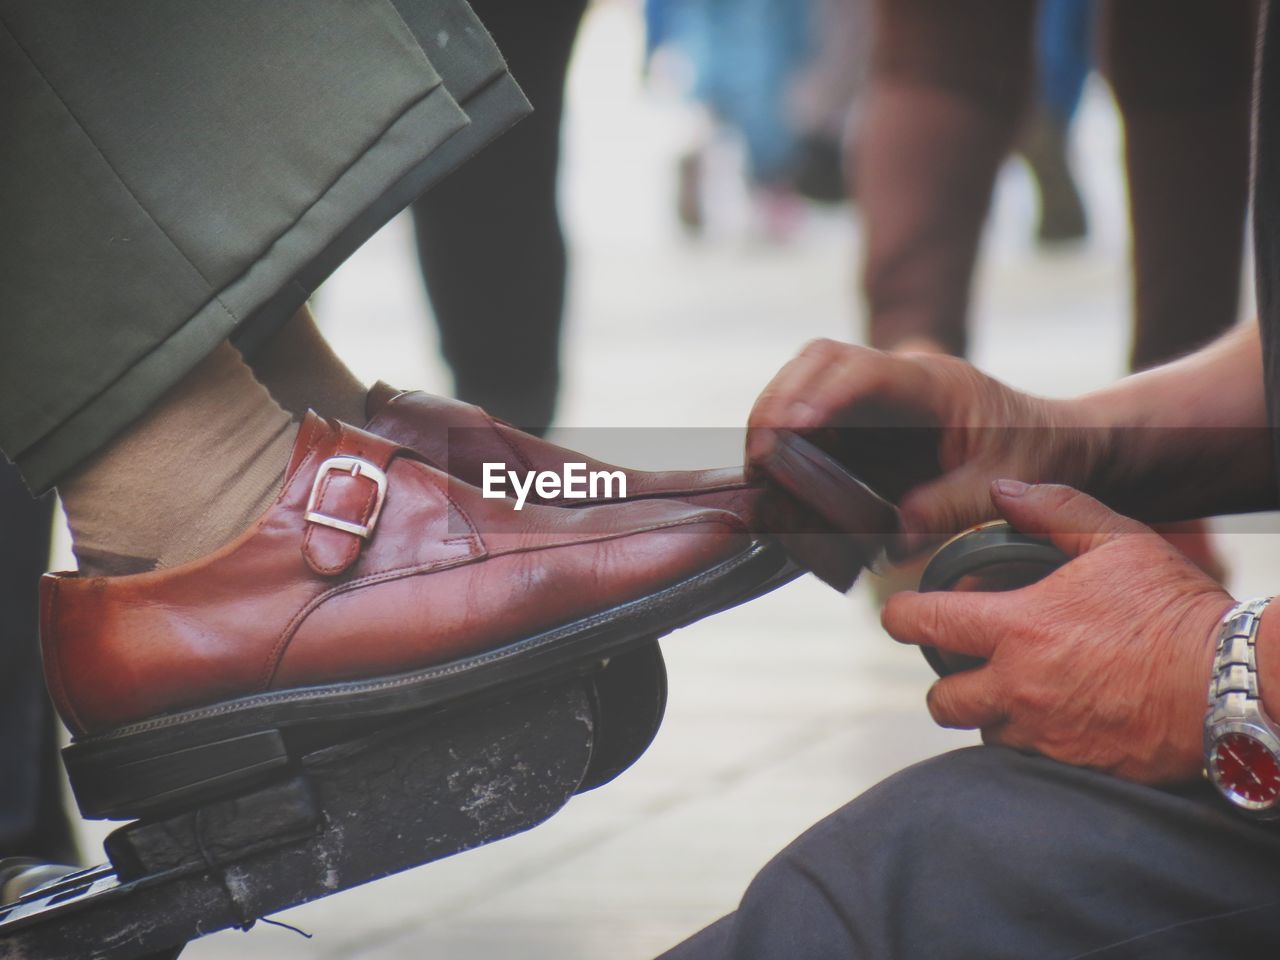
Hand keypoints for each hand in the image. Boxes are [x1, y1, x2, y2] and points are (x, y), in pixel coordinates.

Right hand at [747, 340, 1103, 555]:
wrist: (1056, 440)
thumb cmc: (1037, 454)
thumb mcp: (1003, 485)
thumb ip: (952, 508)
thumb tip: (895, 540)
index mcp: (934, 383)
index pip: (861, 372)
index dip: (817, 397)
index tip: (788, 430)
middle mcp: (898, 376)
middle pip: (817, 360)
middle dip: (779, 400)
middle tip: (759, 454)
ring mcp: (878, 392)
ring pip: (806, 379)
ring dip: (776, 414)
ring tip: (760, 467)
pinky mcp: (867, 415)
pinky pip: (814, 411)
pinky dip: (789, 436)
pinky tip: (780, 473)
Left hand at [881, 481, 1232, 783]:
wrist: (1231, 684)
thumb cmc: (1175, 608)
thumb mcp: (1117, 539)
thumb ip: (1053, 509)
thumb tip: (1002, 490)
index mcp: (1017, 628)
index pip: (922, 625)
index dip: (900, 616)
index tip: (901, 614)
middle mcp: (1018, 687)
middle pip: (940, 700)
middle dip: (944, 681)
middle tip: (966, 664)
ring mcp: (1043, 733)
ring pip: (983, 732)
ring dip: (989, 713)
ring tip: (1018, 689)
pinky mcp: (1072, 767)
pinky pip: (1028, 760)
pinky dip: (1030, 740)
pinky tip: (1057, 715)